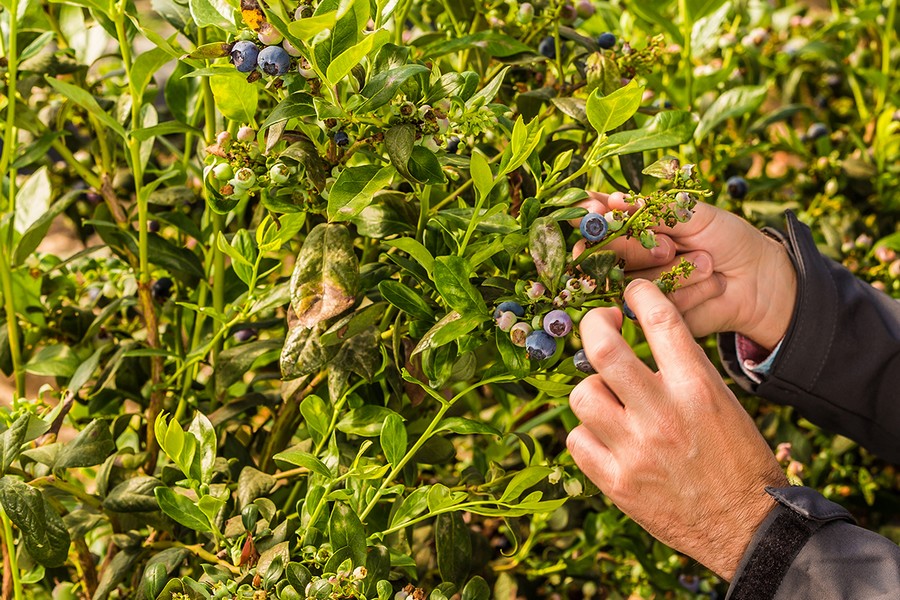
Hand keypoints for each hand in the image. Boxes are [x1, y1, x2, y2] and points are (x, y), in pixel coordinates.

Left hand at [567, 280, 787, 579]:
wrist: (748, 528)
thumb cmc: (739, 461)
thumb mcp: (724, 405)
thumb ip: (682, 373)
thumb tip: (642, 343)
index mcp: (696, 388)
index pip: (660, 320)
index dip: (640, 294)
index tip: (632, 291)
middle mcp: (661, 413)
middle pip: (602, 349)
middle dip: (593, 325)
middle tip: (599, 324)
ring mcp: (634, 450)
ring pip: (581, 394)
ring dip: (590, 388)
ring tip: (605, 394)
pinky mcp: (616, 483)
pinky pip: (577, 439)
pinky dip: (586, 433)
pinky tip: (602, 435)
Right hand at [577, 194, 796, 349]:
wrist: (757, 277)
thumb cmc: (725, 238)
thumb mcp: (691, 214)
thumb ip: (650, 211)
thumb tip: (611, 202)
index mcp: (631, 228)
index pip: (594, 222)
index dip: (589, 218)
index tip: (596, 214)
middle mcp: (625, 259)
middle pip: (602, 254)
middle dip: (638, 249)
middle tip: (671, 246)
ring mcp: (635, 289)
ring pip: (631, 280)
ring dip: (675, 270)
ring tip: (705, 263)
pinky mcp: (652, 317)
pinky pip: (656, 304)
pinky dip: (689, 291)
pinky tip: (708, 286)